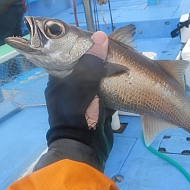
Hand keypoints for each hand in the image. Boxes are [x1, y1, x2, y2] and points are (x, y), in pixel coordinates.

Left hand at [34, 32, 112, 171]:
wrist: (82, 144)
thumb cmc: (74, 111)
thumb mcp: (80, 83)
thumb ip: (91, 61)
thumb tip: (101, 37)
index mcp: (59, 78)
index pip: (70, 55)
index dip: (84, 47)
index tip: (98, 41)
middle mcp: (71, 86)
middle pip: (87, 66)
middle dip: (100, 59)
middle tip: (115, 50)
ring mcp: (85, 96)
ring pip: (98, 77)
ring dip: (110, 71)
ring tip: (122, 60)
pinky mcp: (97, 105)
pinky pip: (107, 90)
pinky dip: (115, 84)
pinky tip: (124, 76)